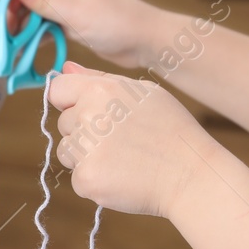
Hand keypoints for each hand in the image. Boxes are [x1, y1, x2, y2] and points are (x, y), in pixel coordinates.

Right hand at [2, 0, 165, 69]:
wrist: (146, 41)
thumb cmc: (118, 22)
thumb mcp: (77, 12)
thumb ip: (45, 1)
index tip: (7, 11)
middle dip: (14, 11)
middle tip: (9, 35)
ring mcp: (69, 5)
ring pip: (35, 10)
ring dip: (24, 26)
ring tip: (17, 47)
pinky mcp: (73, 23)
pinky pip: (47, 25)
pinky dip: (36, 36)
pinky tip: (30, 51)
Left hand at [47, 60, 214, 216]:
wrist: (190, 174)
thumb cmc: (170, 130)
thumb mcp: (143, 92)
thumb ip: (98, 79)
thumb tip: (65, 68)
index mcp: (100, 90)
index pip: (58, 89)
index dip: (69, 101)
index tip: (87, 112)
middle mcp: (88, 116)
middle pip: (64, 123)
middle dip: (85, 131)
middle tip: (122, 140)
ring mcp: (85, 150)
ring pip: (67, 151)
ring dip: (86, 156)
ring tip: (123, 158)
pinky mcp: (86, 179)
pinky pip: (77, 177)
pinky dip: (95, 180)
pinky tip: (122, 176)